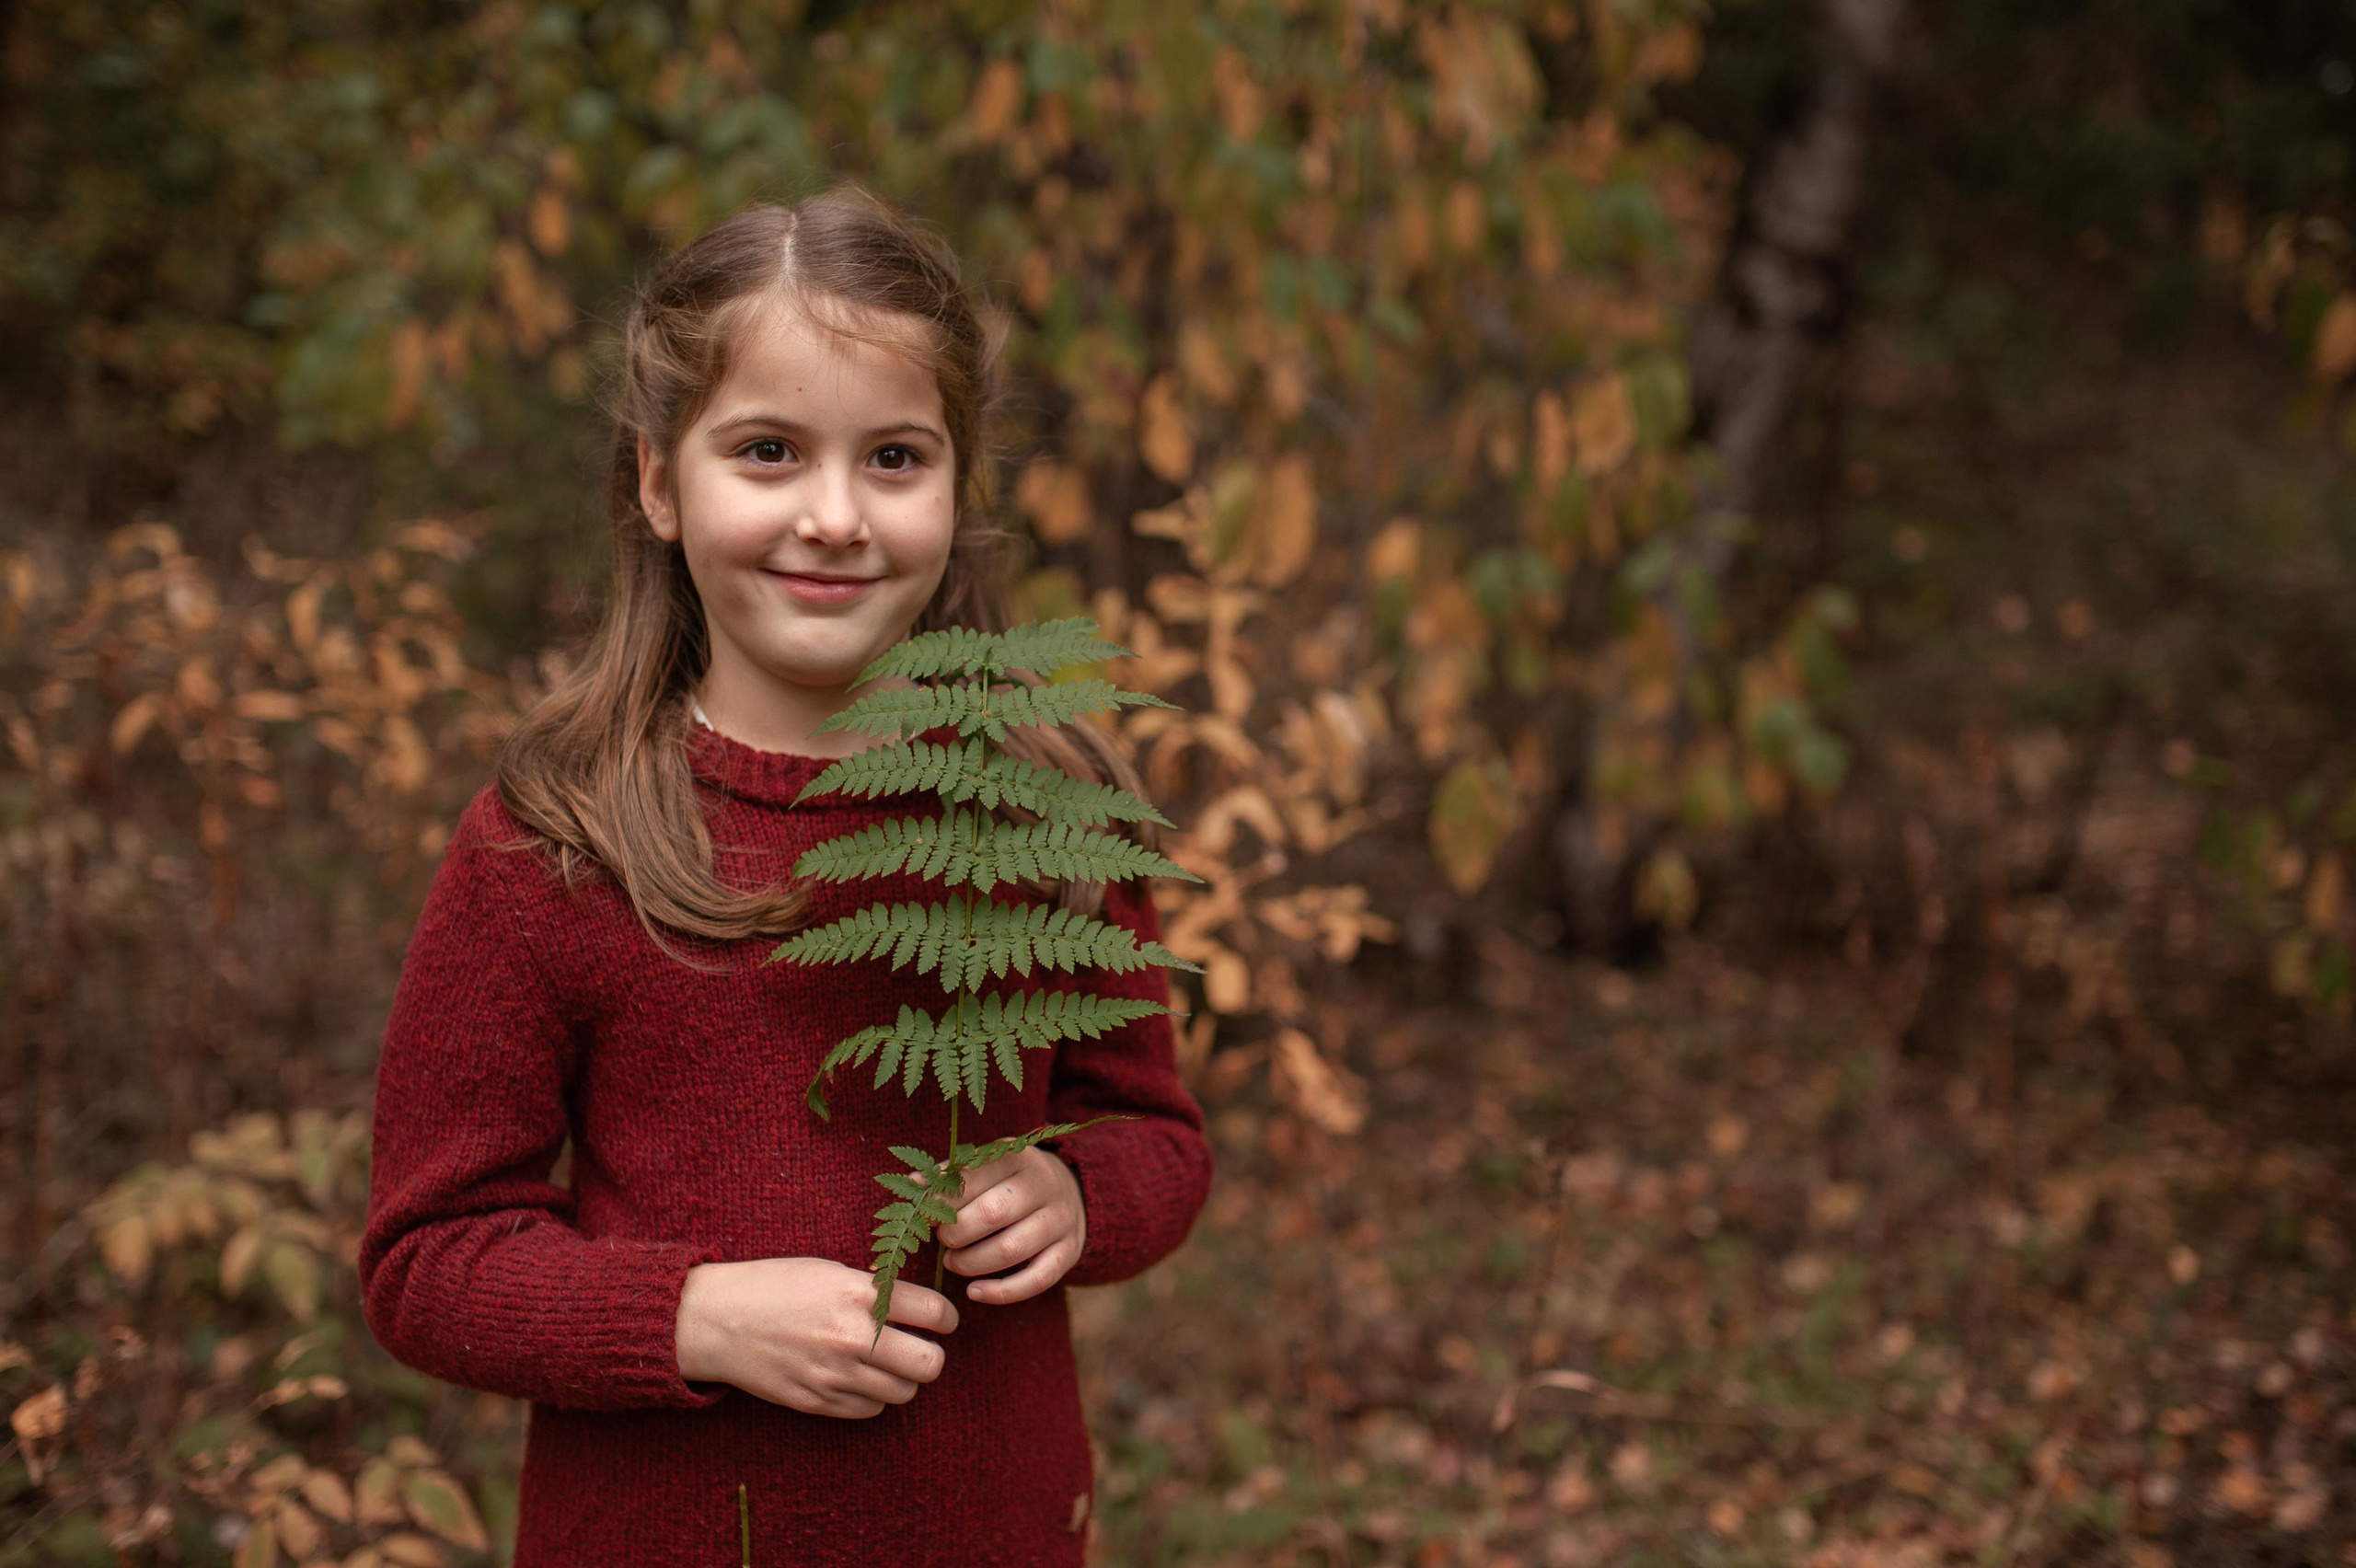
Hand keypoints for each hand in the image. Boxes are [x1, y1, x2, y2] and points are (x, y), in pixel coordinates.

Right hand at [673, 1256, 956, 1418]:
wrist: (715, 1320)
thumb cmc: (774, 1286)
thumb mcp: (829, 1271)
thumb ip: (874, 1290)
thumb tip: (917, 1307)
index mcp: (857, 1294)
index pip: (935, 1313)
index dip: (946, 1318)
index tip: (942, 1321)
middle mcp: (851, 1337)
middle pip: (930, 1364)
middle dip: (931, 1356)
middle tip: (919, 1346)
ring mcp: (834, 1374)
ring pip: (903, 1393)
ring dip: (903, 1379)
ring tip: (886, 1363)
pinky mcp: (816, 1402)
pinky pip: (870, 1410)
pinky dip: (873, 1397)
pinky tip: (858, 1378)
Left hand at [936, 1147, 1087, 1305]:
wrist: (1073, 1191)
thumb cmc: (1012, 1182)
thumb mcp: (988, 1167)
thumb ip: (951, 1176)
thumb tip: (913, 1185)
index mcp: (1018, 1157)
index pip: (973, 1178)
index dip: (941, 1201)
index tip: (923, 1216)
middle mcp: (1044, 1185)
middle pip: (994, 1213)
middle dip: (957, 1233)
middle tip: (942, 1240)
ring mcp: (1061, 1219)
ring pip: (1012, 1249)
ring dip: (972, 1263)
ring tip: (953, 1262)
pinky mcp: (1070, 1251)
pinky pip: (1037, 1279)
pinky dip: (1001, 1292)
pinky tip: (974, 1292)